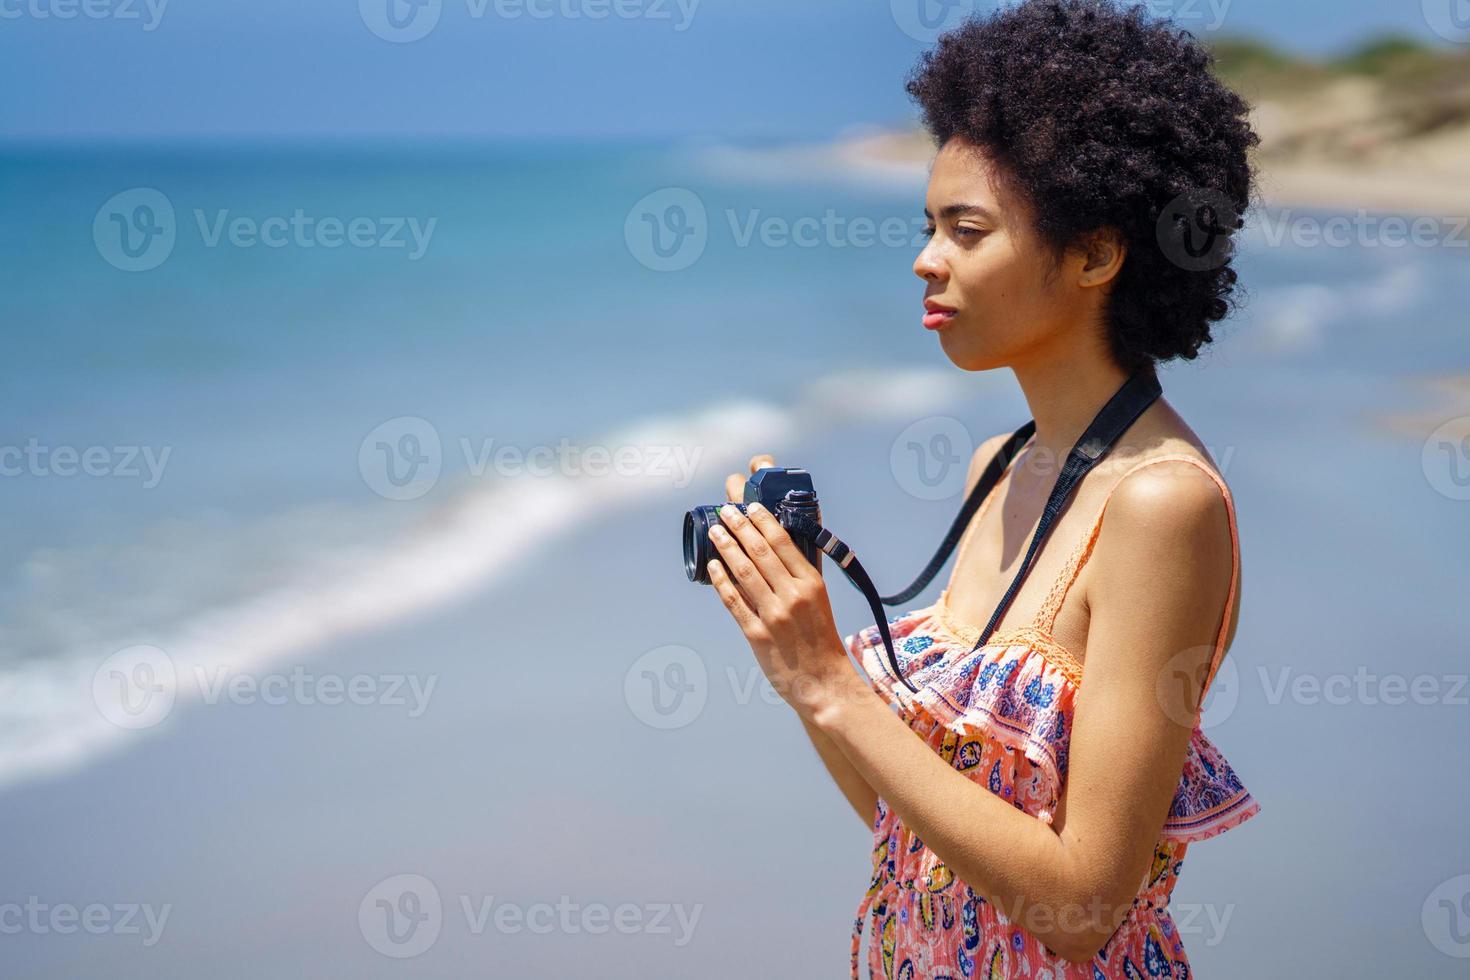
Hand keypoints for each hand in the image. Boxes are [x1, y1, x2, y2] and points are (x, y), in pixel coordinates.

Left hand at [704, 475, 861, 720]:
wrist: (825, 682)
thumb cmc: (821, 638)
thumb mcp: (819, 599)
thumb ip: (802, 571)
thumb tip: (785, 540)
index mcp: (811, 583)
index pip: (783, 542)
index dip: (762, 520)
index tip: (749, 504)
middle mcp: (793, 596)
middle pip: (760, 552)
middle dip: (739, 527)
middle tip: (726, 510)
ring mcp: (774, 616)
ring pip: (744, 572)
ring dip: (726, 547)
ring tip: (715, 530)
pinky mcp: (757, 635)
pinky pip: (734, 602)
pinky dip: (721, 581)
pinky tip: (713, 566)